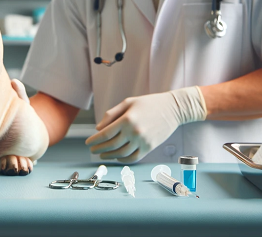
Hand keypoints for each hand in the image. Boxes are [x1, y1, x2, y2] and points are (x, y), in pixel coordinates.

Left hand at [85, 87, 206, 162]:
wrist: (173, 109)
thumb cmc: (149, 103)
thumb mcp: (128, 102)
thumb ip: (112, 114)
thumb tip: (98, 128)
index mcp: (127, 120)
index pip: (105, 134)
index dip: (94, 140)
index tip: (88, 142)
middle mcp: (134, 132)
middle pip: (111, 145)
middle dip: (99, 149)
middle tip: (92, 149)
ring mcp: (142, 142)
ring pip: (121, 154)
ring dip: (109, 155)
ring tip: (102, 154)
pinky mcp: (149, 148)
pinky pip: (133, 158)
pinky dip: (123, 159)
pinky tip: (117, 156)